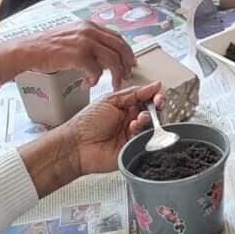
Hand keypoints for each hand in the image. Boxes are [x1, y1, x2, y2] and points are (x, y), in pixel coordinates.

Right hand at [0, 23, 135, 87]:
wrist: (27, 50)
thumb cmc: (46, 47)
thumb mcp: (71, 37)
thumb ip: (88, 42)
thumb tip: (104, 56)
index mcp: (89, 26)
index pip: (117, 37)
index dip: (127, 51)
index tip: (130, 62)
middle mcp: (90, 31)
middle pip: (121, 47)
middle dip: (127, 64)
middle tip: (127, 76)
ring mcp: (85, 42)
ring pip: (113, 60)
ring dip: (116, 75)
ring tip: (113, 85)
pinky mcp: (78, 56)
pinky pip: (97, 71)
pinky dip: (95, 81)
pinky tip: (87, 85)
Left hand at [18, 82, 159, 195]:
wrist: (76, 146)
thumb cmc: (86, 124)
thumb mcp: (110, 100)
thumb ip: (134, 93)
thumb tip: (154, 85)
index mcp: (125, 106)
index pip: (147, 99)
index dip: (155, 96)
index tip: (158, 95)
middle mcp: (130, 120)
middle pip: (153, 112)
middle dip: (157, 107)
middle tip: (157, 104)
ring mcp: (132, 134)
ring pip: (151, 125)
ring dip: (148, 119)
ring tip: (139, 118)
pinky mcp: (133, 148)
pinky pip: (146, 139)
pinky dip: (143, 132)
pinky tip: (133, 128)